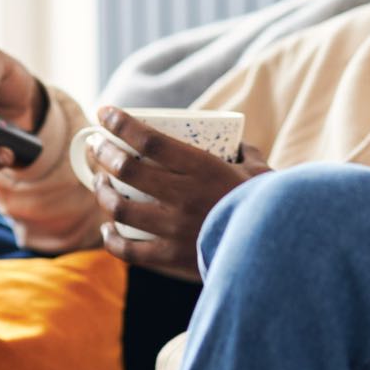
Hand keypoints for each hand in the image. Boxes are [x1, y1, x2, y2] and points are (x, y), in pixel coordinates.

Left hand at [83, 106, 272, 279]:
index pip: (149, 139)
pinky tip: (107, 228)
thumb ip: (245, 154)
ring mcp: (174, 229)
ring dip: (102, 192)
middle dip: (102, 152)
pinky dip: (111, 238)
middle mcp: (183, 196)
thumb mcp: (261, 172)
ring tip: (99, 183)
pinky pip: (128, 250)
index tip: (104, 111)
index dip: (121, 123)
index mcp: (203, 168)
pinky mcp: (171, 257)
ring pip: (120, 207)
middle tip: (95, 144)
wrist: (274, 254)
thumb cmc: (269, 208)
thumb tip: (236, 144)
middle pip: (126, 169)